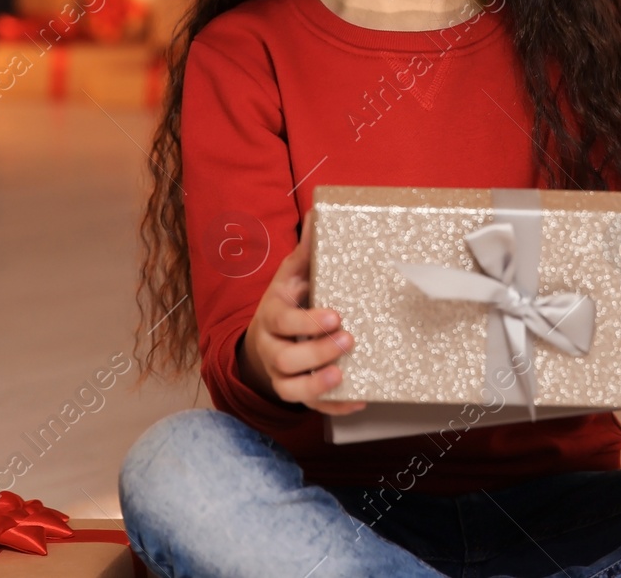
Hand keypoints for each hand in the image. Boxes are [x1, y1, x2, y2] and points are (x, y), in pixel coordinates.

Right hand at [236, 212, 366, 415]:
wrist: (263, 337)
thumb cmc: (287, 300)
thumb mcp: (292, 274)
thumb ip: (307, 252)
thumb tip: (319, 215)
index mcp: (271, 314)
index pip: (281, 321)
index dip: (306, 321)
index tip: (335, 315)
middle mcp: (271, 347)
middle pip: (285, 358)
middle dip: (316, 351)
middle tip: (347, 339)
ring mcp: (280, 373)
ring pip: (289, 388)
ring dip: (316, 384)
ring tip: (342, 372)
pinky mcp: (295, 390)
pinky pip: (309, 407)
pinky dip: (332, 406)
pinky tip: (357, 399)